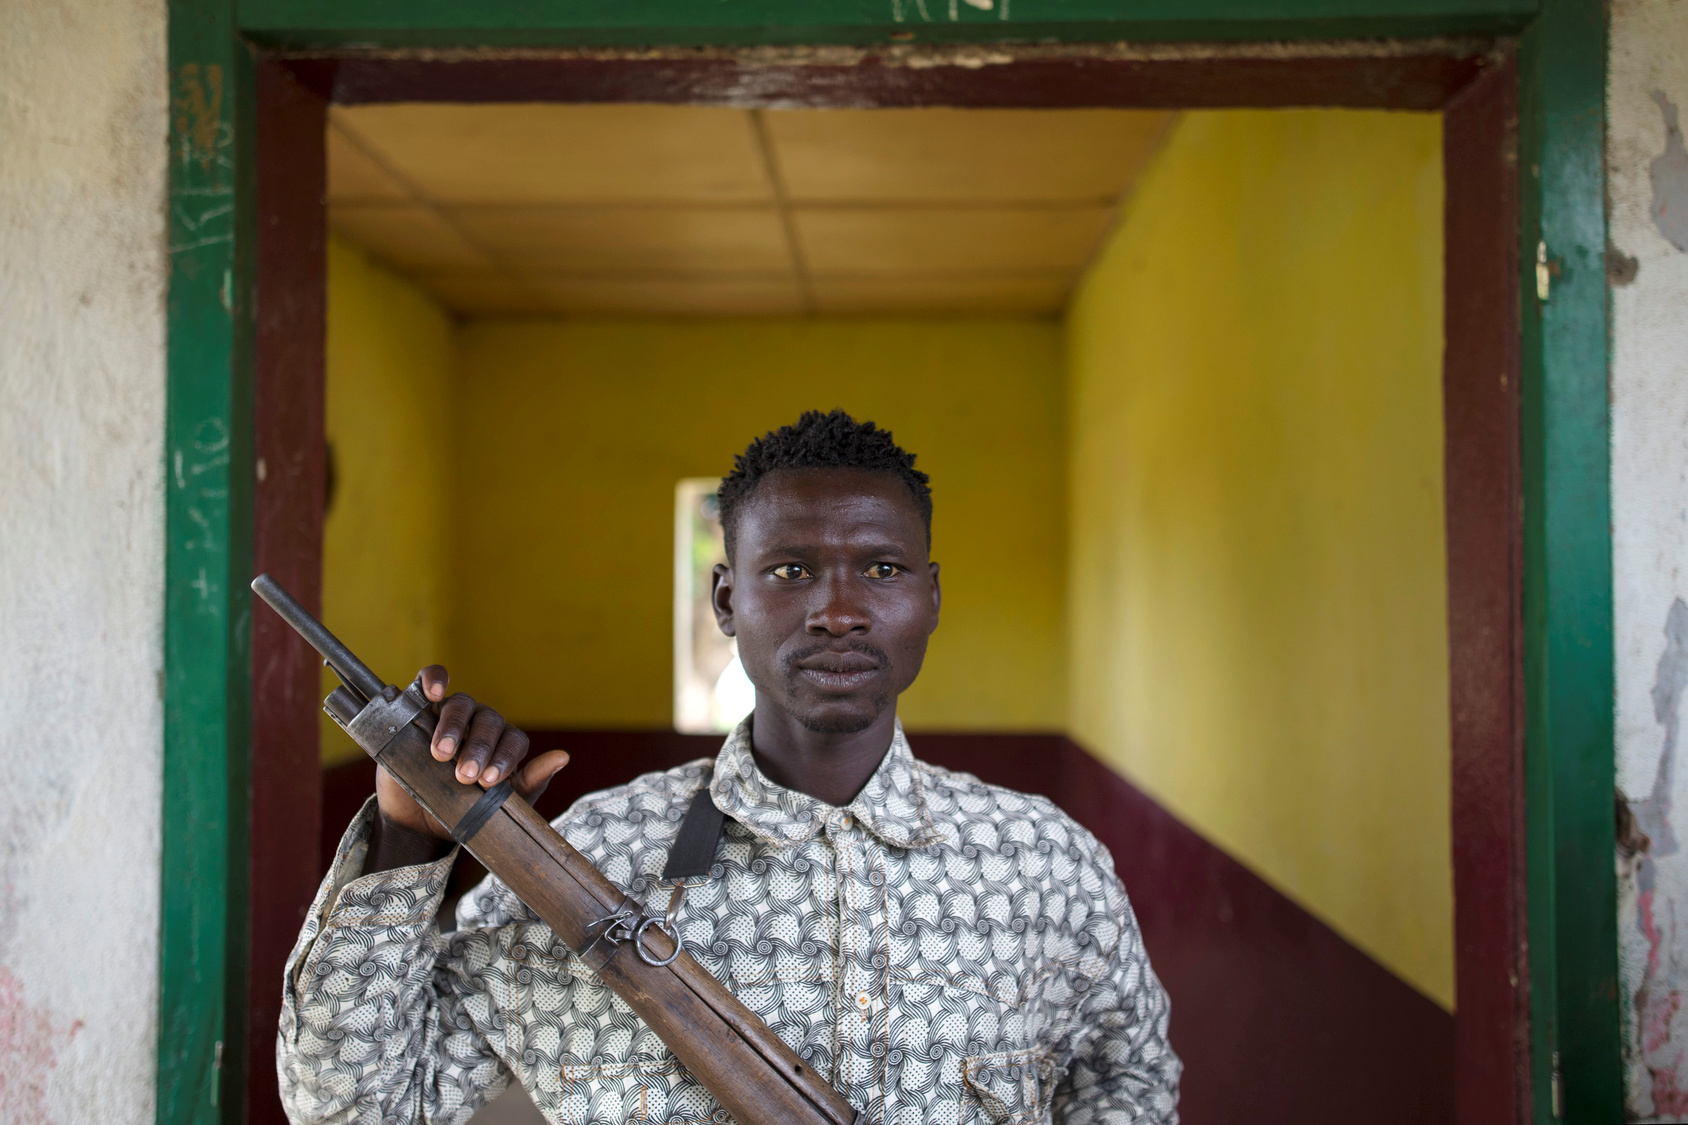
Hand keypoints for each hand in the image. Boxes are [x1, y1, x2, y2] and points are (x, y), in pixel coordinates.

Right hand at [374, 664, 570, 842]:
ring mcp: (453, 714)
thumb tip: (562, 757)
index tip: (489, 781)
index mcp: (505, 743)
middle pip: (489, 722)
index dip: (505, 758)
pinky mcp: (423, 709)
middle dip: (479, 748)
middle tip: (466, 775)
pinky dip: (433, 679)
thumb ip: (531, 781)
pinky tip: (434, 693)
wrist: (422, 822)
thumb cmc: (467, 810)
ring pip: (461, 705)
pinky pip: (430, 681)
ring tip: (442, 753)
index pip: (514, 740)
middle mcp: (482, 723)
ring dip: (454, 727)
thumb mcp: (500, 804)